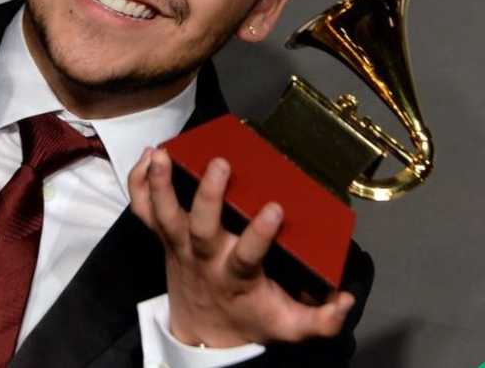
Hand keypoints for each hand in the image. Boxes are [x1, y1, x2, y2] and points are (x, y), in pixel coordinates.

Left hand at [128, 147, 354, 347]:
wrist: (205, 332)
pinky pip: (143, 211)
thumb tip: (344, 299)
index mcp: (236, 276)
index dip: (259, 234)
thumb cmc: (250, 317)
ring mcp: (179, 246)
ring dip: (161, 185)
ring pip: (164, 215)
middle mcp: (203, 258)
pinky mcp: (164, 237)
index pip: (247, 255)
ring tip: (163, 153)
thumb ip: (320, 319)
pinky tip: (146, 156)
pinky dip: (139, 185)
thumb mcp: (289, 327)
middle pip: (200, 227)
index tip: (274, 209)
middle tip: (221, 163)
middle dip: (208, 195)